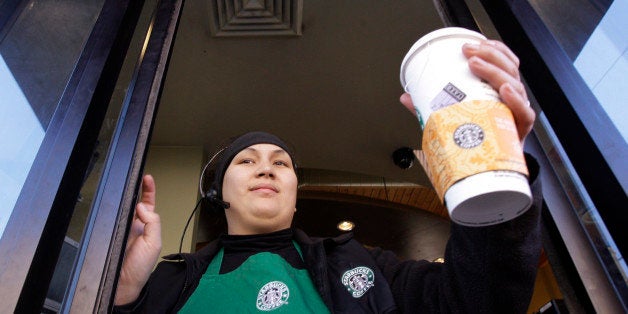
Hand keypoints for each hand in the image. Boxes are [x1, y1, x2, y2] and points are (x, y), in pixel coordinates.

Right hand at [115, 175, 161, 305]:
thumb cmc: (140, 268)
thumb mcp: (153, 243)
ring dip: (123, 197)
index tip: (147, 178)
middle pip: (134, 201)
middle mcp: (134, 225)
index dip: (148, 190)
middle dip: (135, 188)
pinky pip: (109, 218)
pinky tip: (112, 203)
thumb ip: (152, 223)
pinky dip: (109, 209)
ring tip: (125, 186)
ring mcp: (120, 228)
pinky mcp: (108, 233)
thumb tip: (143, 206)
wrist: (122, 284)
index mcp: (147, 226)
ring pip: (121, 208)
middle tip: (134, 176)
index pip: (149, 203)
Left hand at [400, 39, 534, 145]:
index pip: (504, 63)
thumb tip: (407, 97)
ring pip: (515, 85)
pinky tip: (504, 91)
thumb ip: (432, 108)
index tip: (474, 43)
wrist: (486, 172)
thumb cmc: (473, 141)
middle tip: (468, 53)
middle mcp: (510, 100)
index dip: (493, 50)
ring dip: (496, 71)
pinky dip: (516, 100)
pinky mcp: (518, 133)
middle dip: (489, 55)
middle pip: (509, 69)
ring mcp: (514, 114)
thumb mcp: (452, 119)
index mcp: (497, 92)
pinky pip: (524, 113)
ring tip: (477, 66)